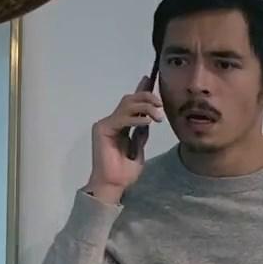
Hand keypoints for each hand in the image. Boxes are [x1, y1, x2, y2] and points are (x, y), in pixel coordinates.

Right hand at [87, 75, 161, 202]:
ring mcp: (105, 124)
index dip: (140, 91)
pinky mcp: (102, 129)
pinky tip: (147, 122)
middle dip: (146, 97)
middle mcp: (112, 121)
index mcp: (120, 125)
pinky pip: (122, 118)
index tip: (150, 79)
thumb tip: (148, 119)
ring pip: (127, 105)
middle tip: (160, 104)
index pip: (131, 104)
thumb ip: (141, 134)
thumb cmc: (124, 172)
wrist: (114, 184)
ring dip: (145, 107)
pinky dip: (136, 118)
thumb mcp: (138, 149)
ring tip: (158, 117)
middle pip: (129, 100)